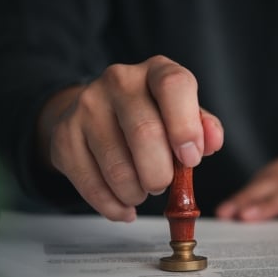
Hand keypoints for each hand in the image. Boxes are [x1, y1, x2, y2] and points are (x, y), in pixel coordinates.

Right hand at [37, 55, 223, 221]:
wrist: (98, 112)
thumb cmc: (151, 115)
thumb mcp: (183, 114)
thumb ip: (203, 128)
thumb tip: (212, 142)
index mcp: (157, 70)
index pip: (174, 85)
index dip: (186, 127)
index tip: (190, 159)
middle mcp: (119, 81)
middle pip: (145, 133)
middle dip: (160, 173)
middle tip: (162, 184)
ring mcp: (87, 106)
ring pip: (118, 167)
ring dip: (136, 193)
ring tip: (142, 191)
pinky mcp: (65, 136)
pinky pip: (91, 185)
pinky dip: (113, 205)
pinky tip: (123, 205)